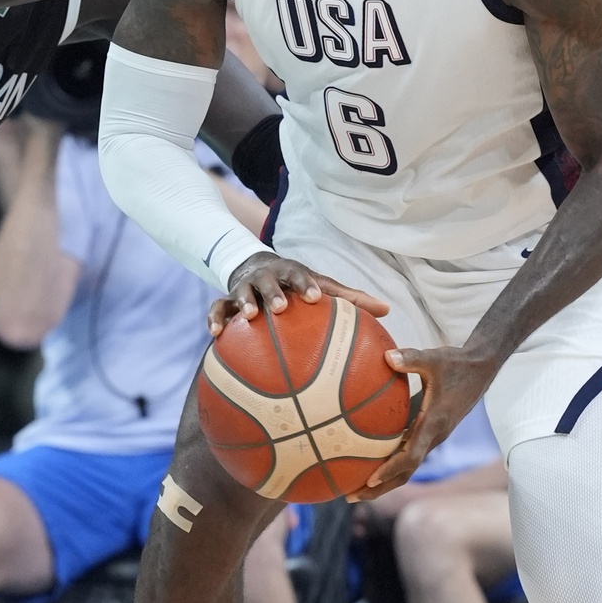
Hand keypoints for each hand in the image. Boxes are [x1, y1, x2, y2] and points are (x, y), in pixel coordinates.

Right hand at [207, 252, 388, 335]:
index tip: (315, 298)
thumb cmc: (297, 283)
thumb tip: (387, 310)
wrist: (255, 267)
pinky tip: (215, 336)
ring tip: (249, 317)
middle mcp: (266, 278)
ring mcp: (244, 288)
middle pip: (268, 282)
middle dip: (274, 293)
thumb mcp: (319, 285)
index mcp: (291, 273)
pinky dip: (214, 320)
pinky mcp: (226, 300)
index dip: (306, 285)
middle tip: (281, 308)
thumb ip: (349, 299)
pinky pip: (217, 309)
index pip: (300, 275)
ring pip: (240, 293)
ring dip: (243, 303)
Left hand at [353, 343, 494, 499]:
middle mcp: (434, 435)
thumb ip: (411, 358)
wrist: (481, 369)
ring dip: (383, 480)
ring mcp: (432, 436)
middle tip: (350, 496)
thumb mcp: (434, 358)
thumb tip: (386, 357)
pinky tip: (366, 460)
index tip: (369, 480)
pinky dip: (389, 462)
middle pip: (406, 472)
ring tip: (353, 488)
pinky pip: (408, 453)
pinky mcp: (429, 431)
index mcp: (434, 423)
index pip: (411, 456)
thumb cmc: (456, 363)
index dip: (390, 469)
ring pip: (407, 466)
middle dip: (380, 488)